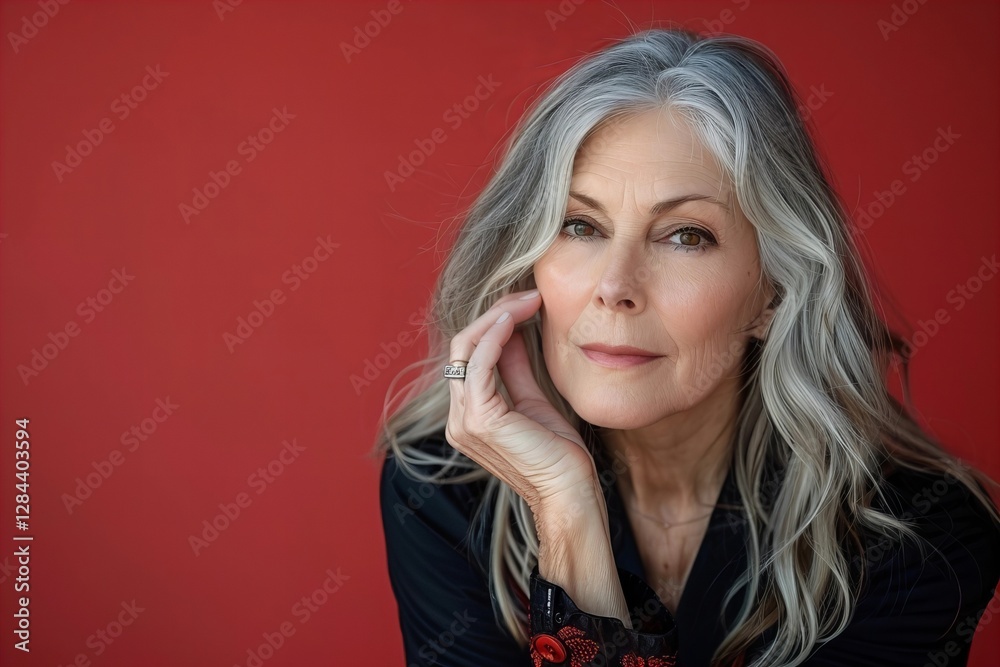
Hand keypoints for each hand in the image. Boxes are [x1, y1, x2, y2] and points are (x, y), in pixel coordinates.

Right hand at [445, 289, 597, 513]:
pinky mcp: (480, 419)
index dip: (494, 323)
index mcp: (469, 415)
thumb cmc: (558, 456)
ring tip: (527, 300)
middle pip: (463, 347)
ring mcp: (465, 420)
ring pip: (466, 349)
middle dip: (495, 314)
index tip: (526, 302)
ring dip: (497, 318)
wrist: (569, 493)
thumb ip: (517, 370)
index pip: (469, 355)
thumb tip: (513, 332)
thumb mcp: (534, 400)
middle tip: (528, 294)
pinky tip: (514, 319)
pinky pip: (478, 364)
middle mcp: (458, 418)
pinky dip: (494, 336)